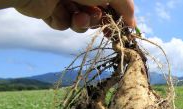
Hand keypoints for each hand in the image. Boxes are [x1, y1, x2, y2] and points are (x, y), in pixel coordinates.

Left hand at [15, 0, 134, 32]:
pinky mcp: (49, 10)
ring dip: (83, 23)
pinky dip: (65, 21)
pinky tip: (60, 12)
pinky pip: (63, 23)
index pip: (112, 2)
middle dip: (100, 21)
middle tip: (106, 30)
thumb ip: (125, 7)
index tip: (124, 30)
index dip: (119, 16)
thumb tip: (133, 23)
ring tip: (78, 16)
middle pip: (98, 13)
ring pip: (81, 21)